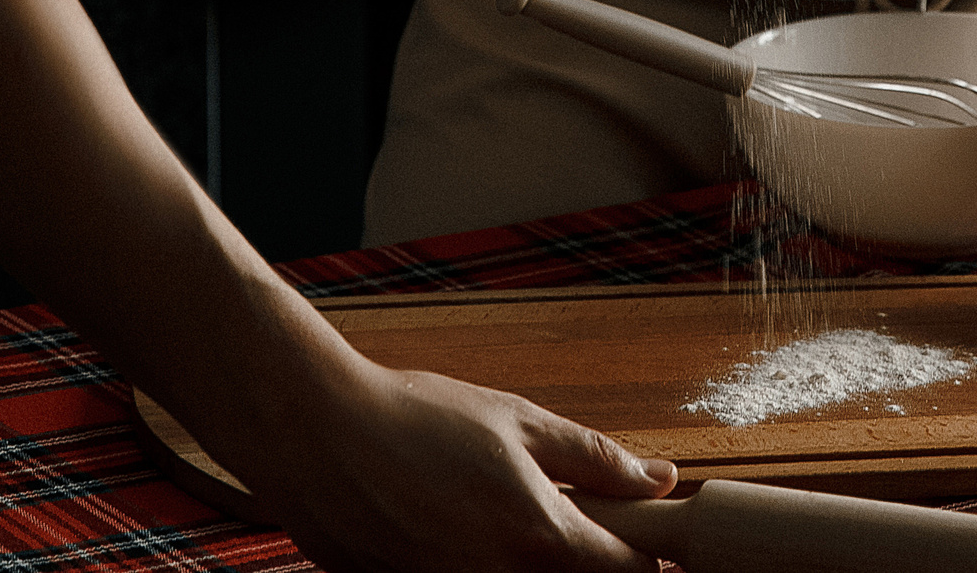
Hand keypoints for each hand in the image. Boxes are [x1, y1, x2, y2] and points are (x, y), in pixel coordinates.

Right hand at [209, 352, 674, 572]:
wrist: (317, 436)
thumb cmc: (414, 418)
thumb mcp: (517, 421)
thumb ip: (595, 459)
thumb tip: (659, 478)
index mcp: (538, 535)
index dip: (644, 558)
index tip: (642, 541)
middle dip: (581, 561)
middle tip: (559, 523)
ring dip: (526, 562)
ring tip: (491, 517)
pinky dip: (480, 566)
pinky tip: (454, 529)